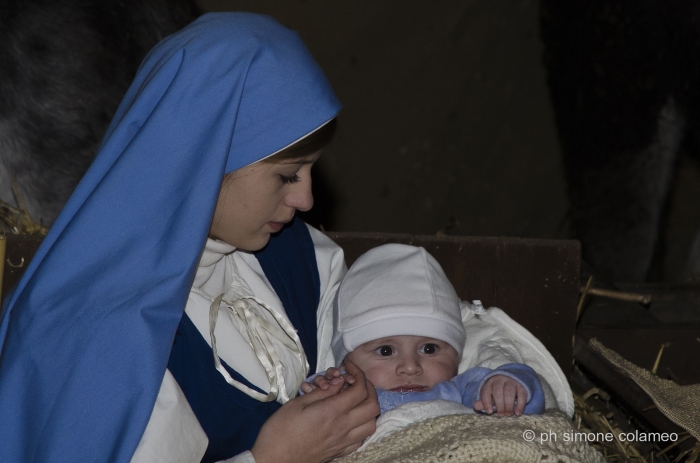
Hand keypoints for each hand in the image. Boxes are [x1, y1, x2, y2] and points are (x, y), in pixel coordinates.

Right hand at [251, 361, 378, 462]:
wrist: (274, 460)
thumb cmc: (280, 431)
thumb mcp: (297, 404)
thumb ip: (322, 392)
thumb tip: (339, 381)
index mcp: (331, 412)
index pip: (360, 389)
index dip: (358, 373)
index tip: (349, 367)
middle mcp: (342, 427)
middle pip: (372, 405)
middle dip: (369, 387)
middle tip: (356, 380)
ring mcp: (343, 441)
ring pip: (371, 424)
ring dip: (369, 408)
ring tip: (357, 399)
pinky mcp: (340, 452)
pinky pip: (362, 439)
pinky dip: (363, 426)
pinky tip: (353, 419)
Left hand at [474, 374, 526, 415]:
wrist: (512, 379)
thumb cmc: (498, 390)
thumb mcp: (490, 395)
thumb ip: (484, 402)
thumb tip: (475, 407)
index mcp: (490, 383)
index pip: (486, 391)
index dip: (486, 402)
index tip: (489, 412)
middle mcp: (500, 380)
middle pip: (498, 392)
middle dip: (499, 405)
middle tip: (501, 414)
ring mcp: (511, 382)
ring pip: (509, 392)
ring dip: (508, 405)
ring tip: (508, 414)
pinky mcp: (521, 386)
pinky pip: (521, 395)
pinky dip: (520, 405)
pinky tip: (517, 413)